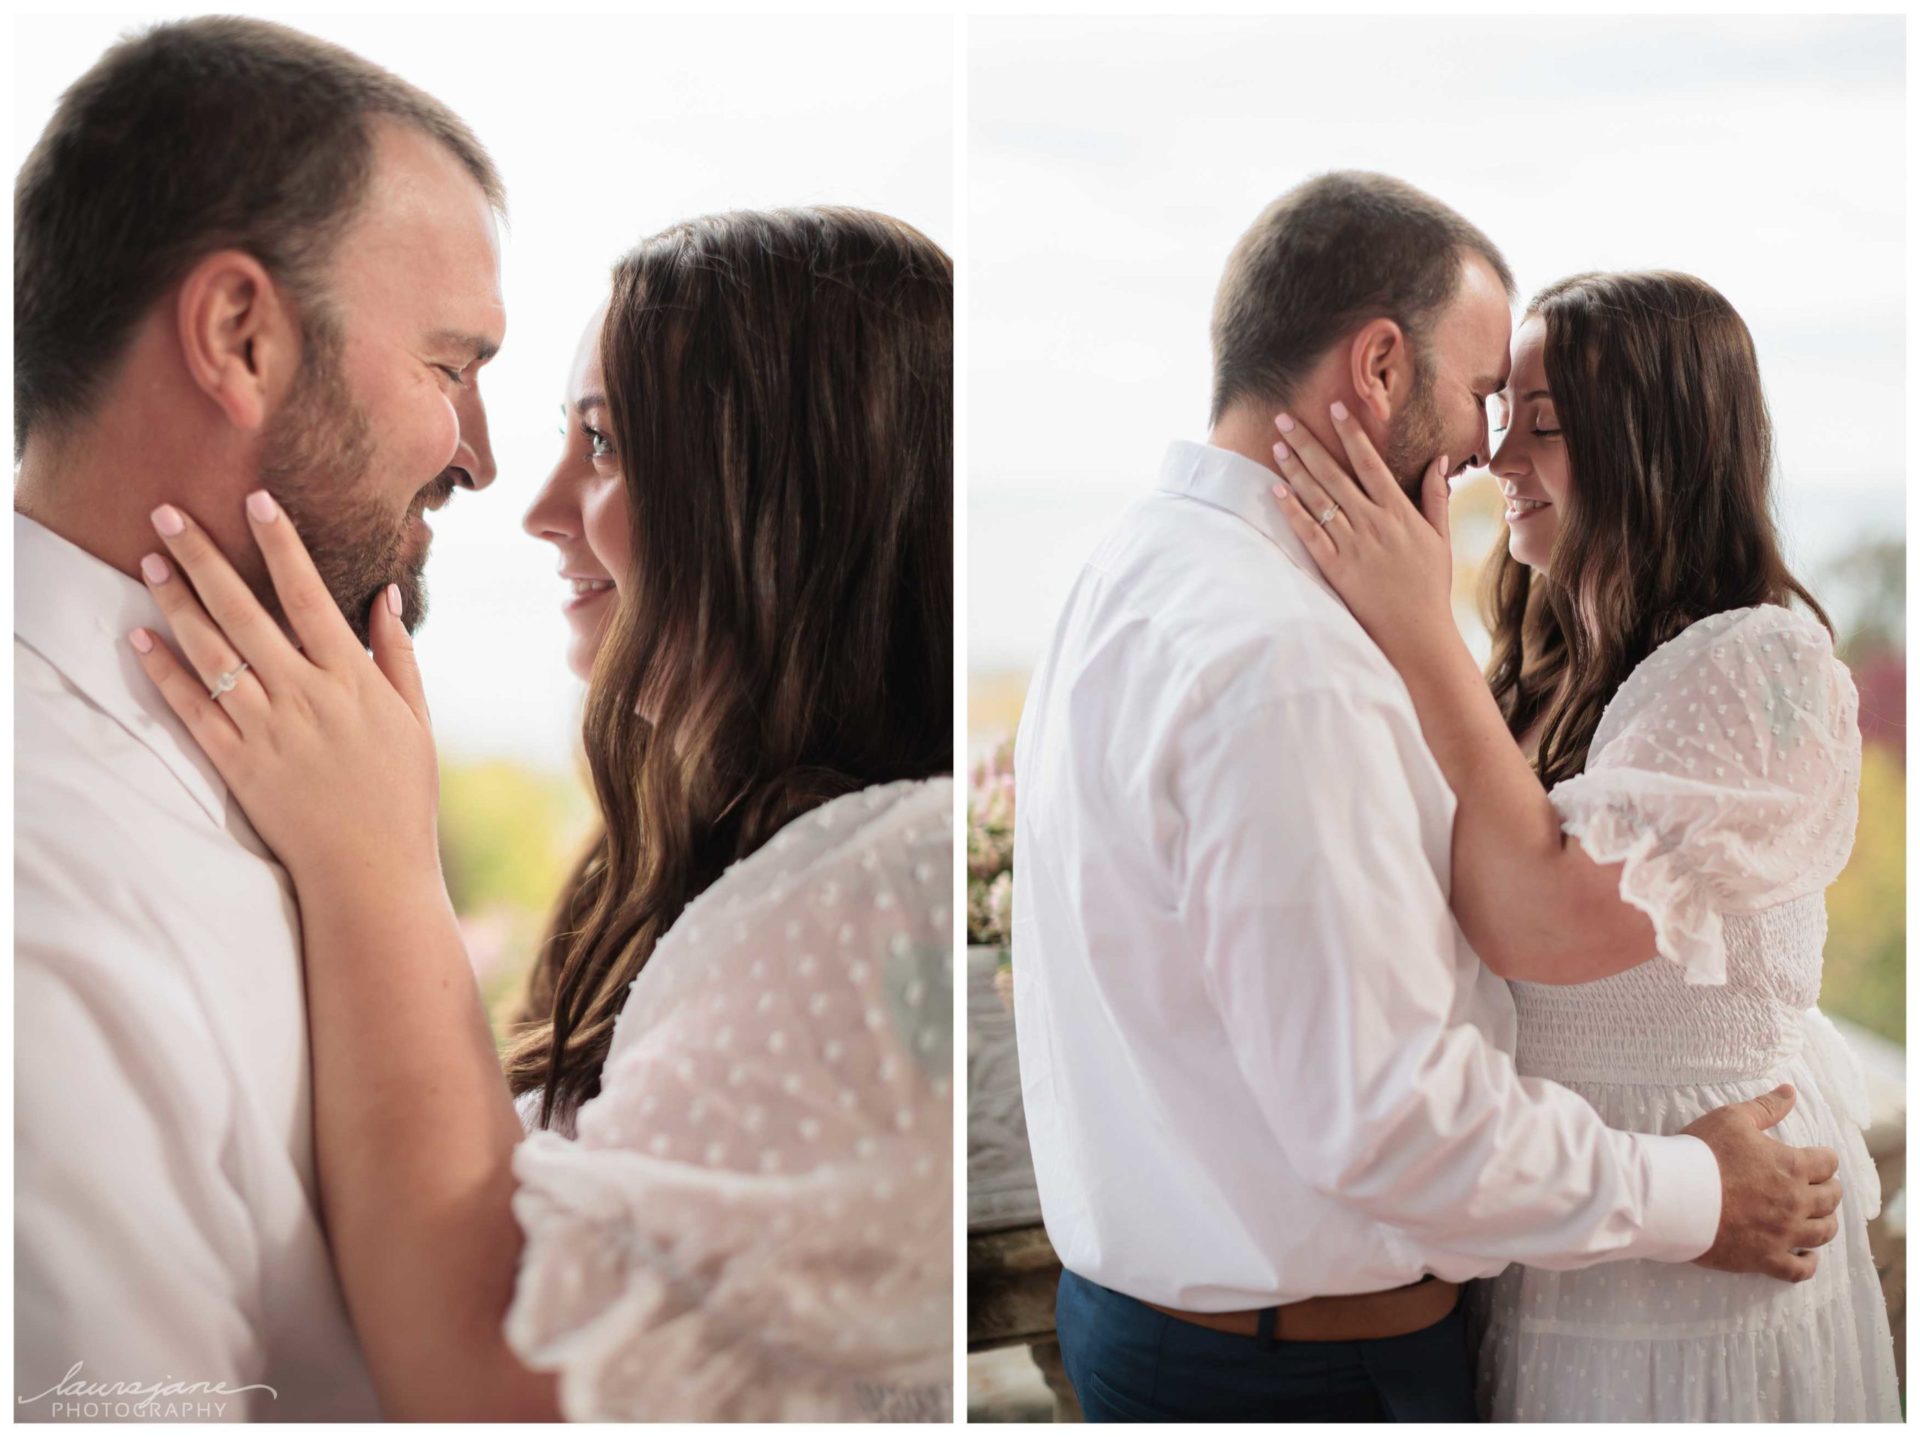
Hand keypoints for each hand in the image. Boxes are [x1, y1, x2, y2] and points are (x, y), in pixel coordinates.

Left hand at [127, 494, 440, 892]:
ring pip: (211, 653)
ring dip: (175, 602)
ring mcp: (267, 730)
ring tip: (148, 560)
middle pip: (243, 611)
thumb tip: (384, 594)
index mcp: (353, 679)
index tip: (259, 501)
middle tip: (168, 512)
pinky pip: (192, 710)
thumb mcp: (416, 720)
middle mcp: (305, 696)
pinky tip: (140, 639)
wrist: (370, 872)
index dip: (282, 545)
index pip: (309, 595)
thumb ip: (396, 654)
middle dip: (202, 556)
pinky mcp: (238, 765)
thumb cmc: (401, 795)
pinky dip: (164, 673)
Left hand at [1267, 401, 1457, 661]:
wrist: (1416, 632)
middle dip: (1307, 442)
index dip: (1350, 433)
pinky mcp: (1335, 567)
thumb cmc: (1429, 586)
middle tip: (1284, 417)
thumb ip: (1436, 496)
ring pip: (1318, 499)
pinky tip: (1276, 490)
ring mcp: (1352, 544)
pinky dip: (1292, 511)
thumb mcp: (1440, 538)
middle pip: (1334, 473)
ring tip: (1277, 446)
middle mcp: (1373, 523)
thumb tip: (1439, 459)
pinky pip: (1309, 533)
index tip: (1334, 408)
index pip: (1369, 462)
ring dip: (1295, 470)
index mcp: (1398, 512)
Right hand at [1682, 1084, 1841, 1281]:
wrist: (1674, 1195)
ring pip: (1822, 1233)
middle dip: (1828, 1190)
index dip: (1823, 1159)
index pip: (1827, 1163)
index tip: (1815, 1159)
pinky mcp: (1766, 1258)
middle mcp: (1796, 1202)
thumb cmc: (1702, 1152)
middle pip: (1830, 1199)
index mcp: (1792, 1166)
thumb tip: (1791, 1091)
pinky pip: (1800, 1270)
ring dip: (1825, 1224)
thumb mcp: (1732, 1118)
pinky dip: (1809, 1263)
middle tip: (1817, 1187)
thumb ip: (1766, 1107)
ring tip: (1817, 1218)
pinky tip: (1807, 1256)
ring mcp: (1783, 1234)